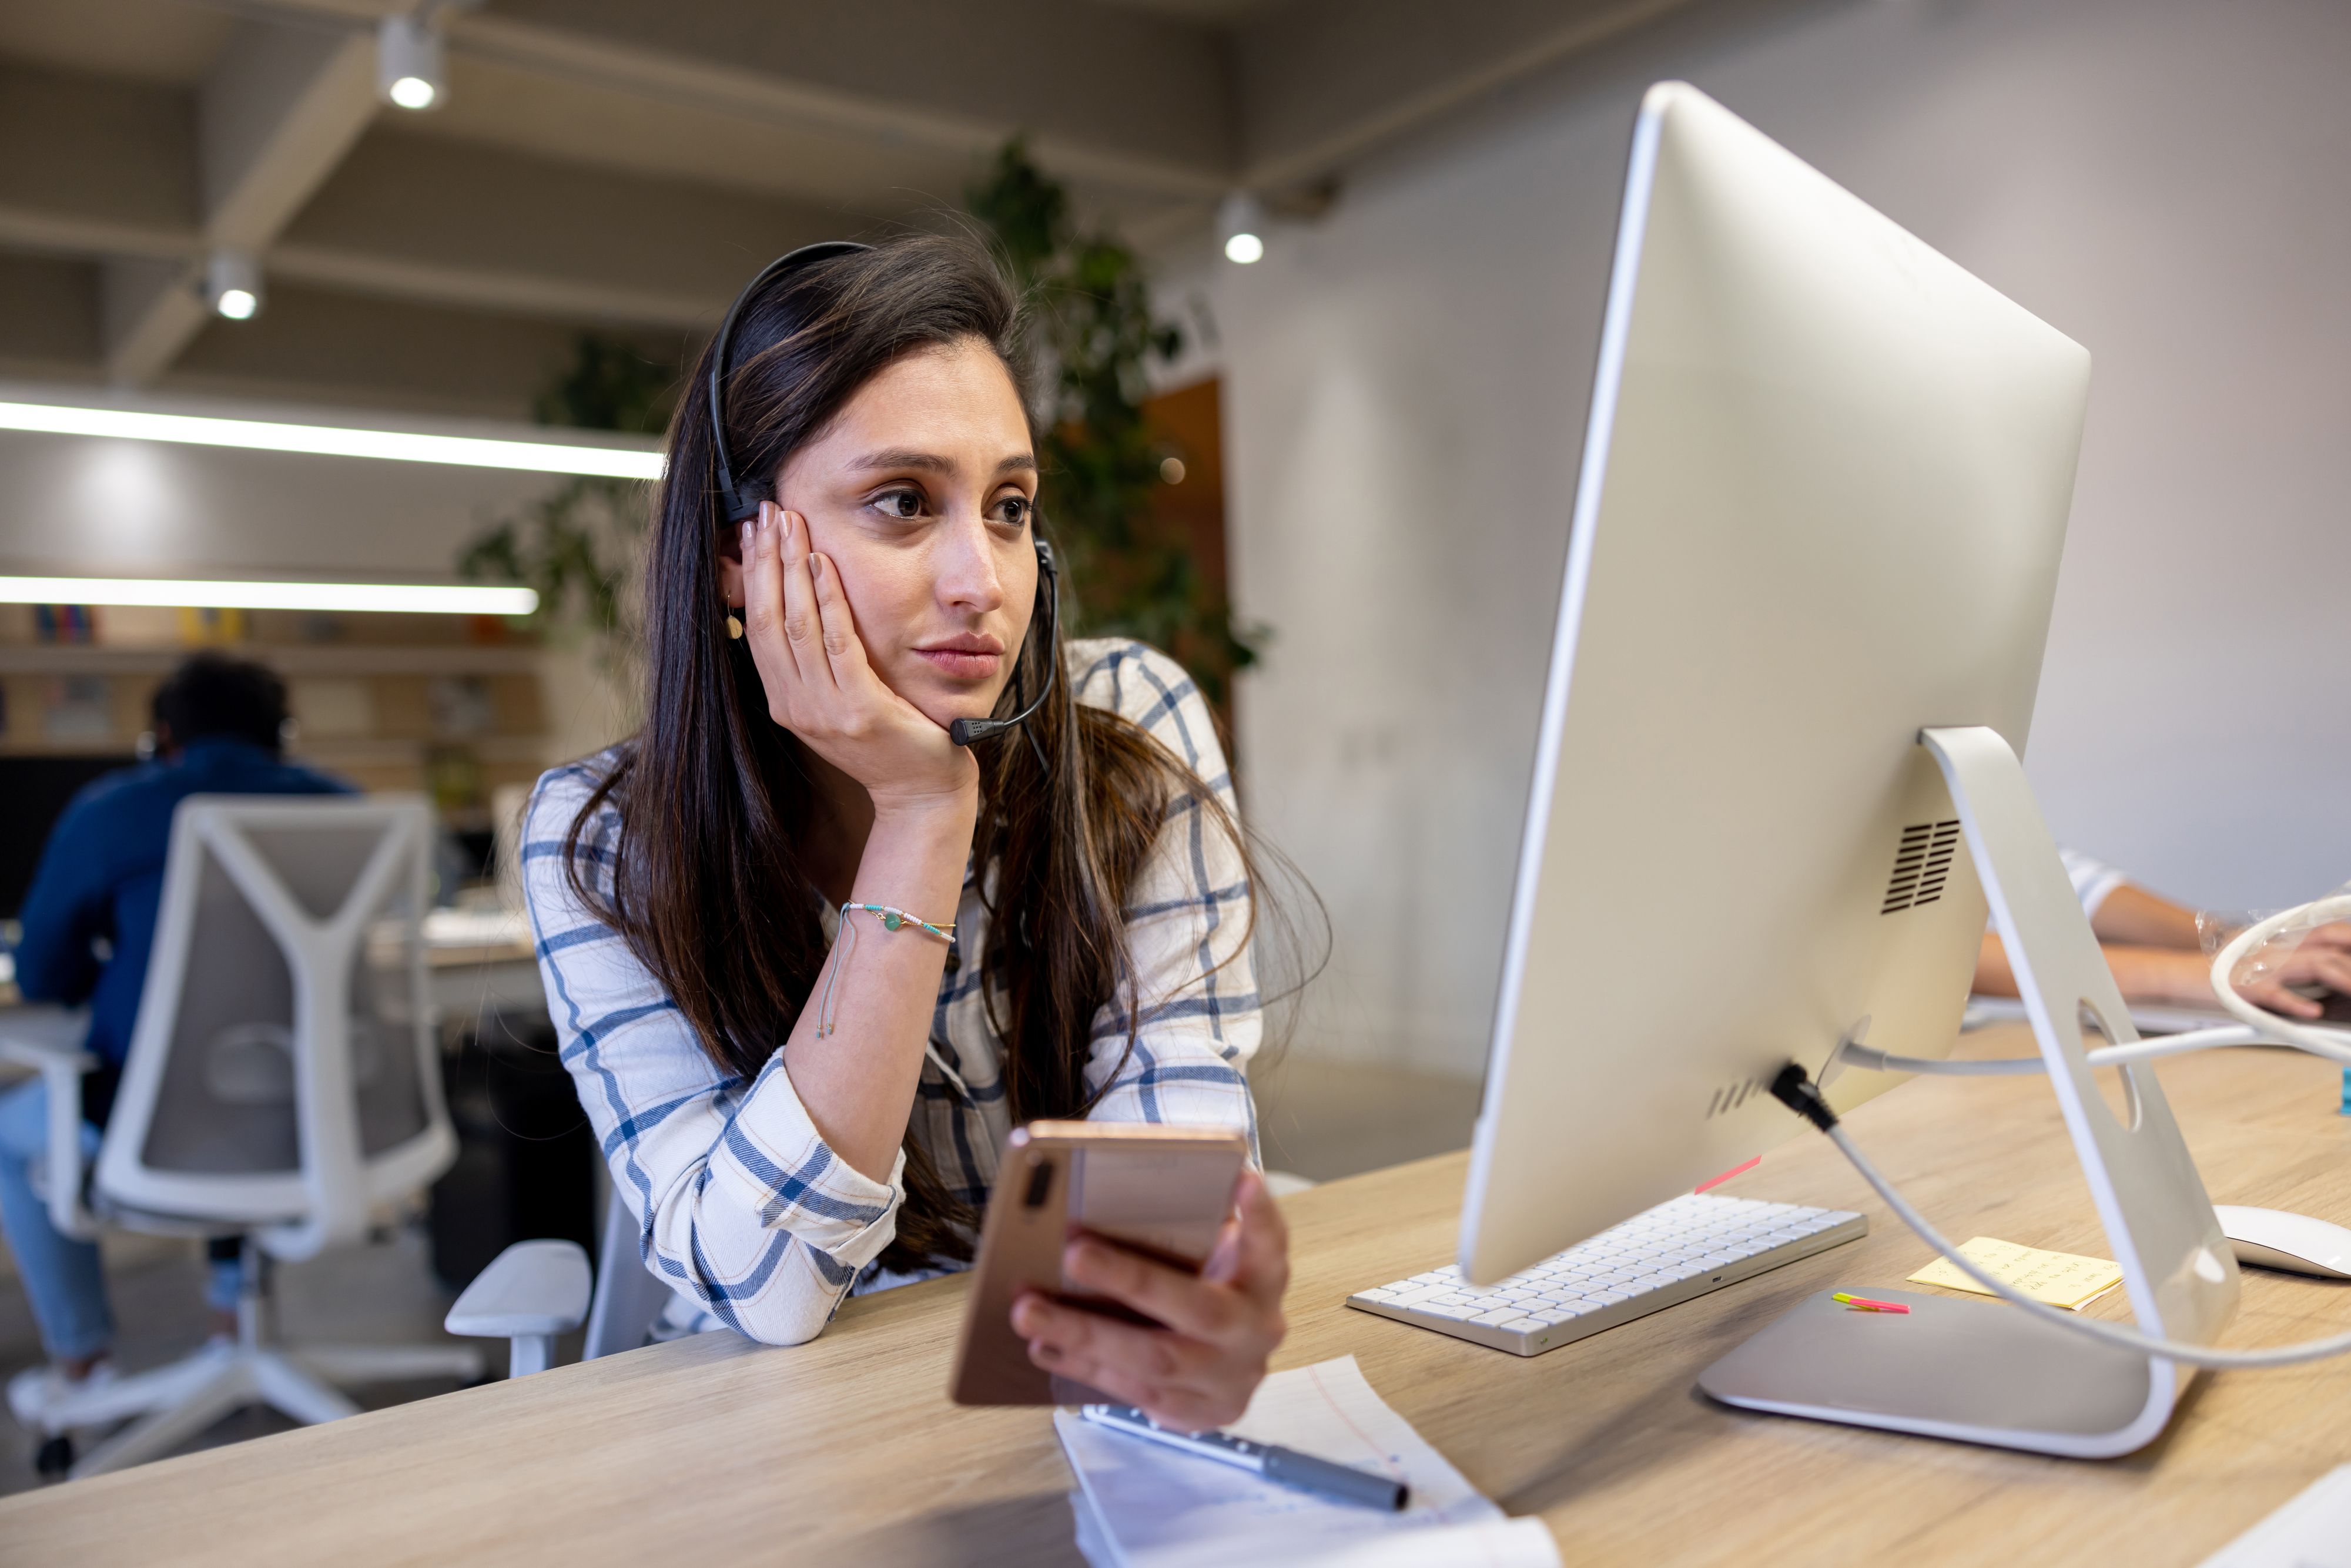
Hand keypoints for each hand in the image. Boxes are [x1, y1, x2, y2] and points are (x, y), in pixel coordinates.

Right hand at [738, 502, 974, 809]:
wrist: (922, 791)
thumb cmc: (888, 738)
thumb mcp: (839, 698)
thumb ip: (815, 658)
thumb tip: (798, 599)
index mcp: (786, 701)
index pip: (756, 626)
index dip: (752, 574)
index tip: (752, 530)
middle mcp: (796, 706)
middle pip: (768, 618)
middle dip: (766, 560)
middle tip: (766, 512)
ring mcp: (825, 711)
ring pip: (797, 625)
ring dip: (792, 568)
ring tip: (791, 523)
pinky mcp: (861, 711)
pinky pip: (839, 644)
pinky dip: (829, 600)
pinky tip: (826, 563)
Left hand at [1010, 1169, 1289, 1432]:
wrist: (1233, 1369)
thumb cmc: (1209, 1289)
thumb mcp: (1215, 1255)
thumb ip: (1191, 1228)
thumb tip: (1118, 1191)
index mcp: (1263, 1280)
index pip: (1269, 1243)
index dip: (1260, 1214)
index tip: (1242, 1178)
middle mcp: (1254, 1330)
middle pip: (1197, 1307)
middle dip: (1131, 1279)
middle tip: (1074, 1251)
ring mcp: (1229, 1379)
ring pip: (1154, 1360)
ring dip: (1085, 1333)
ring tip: (1028, 1309)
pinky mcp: (1197, 1413)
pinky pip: (1133, 1391)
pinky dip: (1083, 1366)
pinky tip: (1043, 1344)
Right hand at [2232, 921, 2350, 1018]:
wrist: (2188, 973)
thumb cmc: (2225, 966)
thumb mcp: (2260, 950)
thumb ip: (2290, 951)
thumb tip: (2318, 958)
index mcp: (2283, 941)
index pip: (2327, 933)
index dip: (2348, 940)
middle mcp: (2279, 950)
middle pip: (2329, 951)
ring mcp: (2266, 968)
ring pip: (2314, 967)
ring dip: (2342, 979)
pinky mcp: (2250, 988)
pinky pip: (2275, 995)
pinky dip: (2296, 1003)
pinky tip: (2314, 1011)